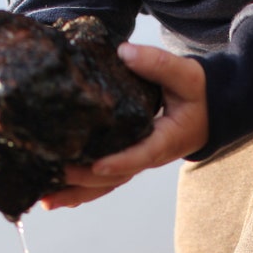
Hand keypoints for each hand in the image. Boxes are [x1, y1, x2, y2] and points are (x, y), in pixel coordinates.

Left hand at [41, 43, 207, 209]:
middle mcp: (148, 157)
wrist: (208, 110)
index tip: (95, 166)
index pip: (141, 155)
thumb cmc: (197, 93)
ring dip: (76, 194)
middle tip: (56, 176)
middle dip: (85, 181)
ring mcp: (136, 162)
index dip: (119, 162)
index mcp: (165, 140)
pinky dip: (79, 190)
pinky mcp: (126, 160)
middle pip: (115, 178)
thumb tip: (124, 52)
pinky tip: (52, 195)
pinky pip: (102, 180)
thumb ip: (158, 64)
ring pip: (105, 185)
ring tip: (44, 199)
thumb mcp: (187, 75)